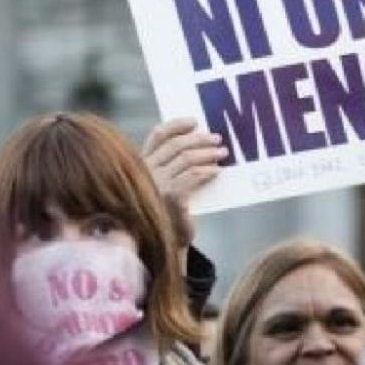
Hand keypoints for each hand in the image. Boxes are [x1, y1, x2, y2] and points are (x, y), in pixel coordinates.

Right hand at [141, 118, 226, 251]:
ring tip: (223, 154)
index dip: (177, 125)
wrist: (167, 242)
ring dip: (208, 153)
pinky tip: (216, 171)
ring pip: (187, 158)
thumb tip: (201, 140)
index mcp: (142, 163)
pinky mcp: (170, 197)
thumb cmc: (169, 210)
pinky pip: (193, 176)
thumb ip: (174, 164)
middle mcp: (146, 171)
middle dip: (200, 139)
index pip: (158, 136)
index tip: (195, 122)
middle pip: (176, 144)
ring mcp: (157, 184)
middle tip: (217, 139)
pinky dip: (207, 170)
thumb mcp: (168, 182)